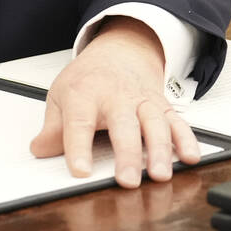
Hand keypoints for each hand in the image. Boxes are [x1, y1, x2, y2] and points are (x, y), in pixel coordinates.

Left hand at [28, 18, 199, 186]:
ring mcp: (142, 101)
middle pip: (124, 126)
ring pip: (154, 124)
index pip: (79, 122)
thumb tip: (40, 149)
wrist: (120, 50)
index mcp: (85, 94)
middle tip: (127, 180)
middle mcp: (116, 97)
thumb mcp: (60, 95)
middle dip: (127, 154)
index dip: (78, 148)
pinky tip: (190, 157)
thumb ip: (52, 127)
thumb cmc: (89, 78)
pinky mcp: (162, 106)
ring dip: (160, 150)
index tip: (80, 171)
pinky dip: (186, 139)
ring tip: (160, 175)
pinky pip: (177, 122)